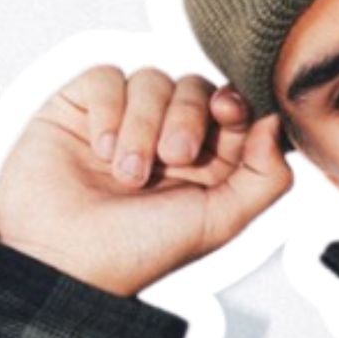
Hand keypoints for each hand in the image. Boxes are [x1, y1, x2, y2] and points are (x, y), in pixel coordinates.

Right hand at [0, 65, 293, 297]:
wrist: (62, 260)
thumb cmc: (137, 251)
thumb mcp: (219, 222)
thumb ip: (263, 178)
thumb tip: (276, 125)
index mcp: (207, 164)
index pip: (234, 109)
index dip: (236, 102)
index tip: (227, 114)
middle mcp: (167, 137)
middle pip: (196, 86)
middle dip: (189, 115)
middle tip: (172, 157)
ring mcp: (124, 120)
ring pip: (152, 79)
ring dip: (143, 125)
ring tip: (127, 174)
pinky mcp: (82, 107)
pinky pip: (108, 77)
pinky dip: (109, 111)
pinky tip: (98, 150)